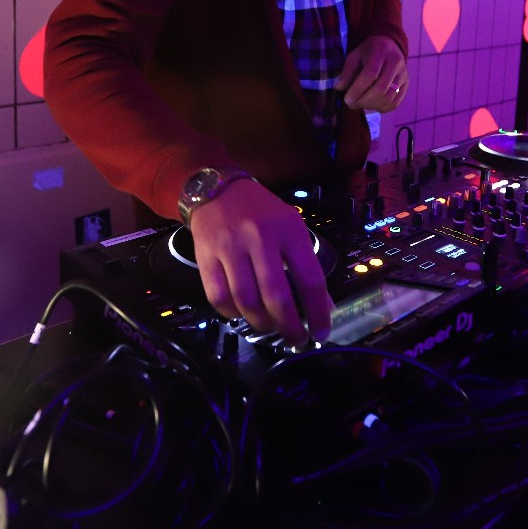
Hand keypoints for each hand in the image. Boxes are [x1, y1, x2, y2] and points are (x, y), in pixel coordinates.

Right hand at [188, 178, 332, 345]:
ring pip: (247, 301)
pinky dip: (232, 314)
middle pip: (276, 296)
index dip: (317, 312)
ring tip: (270, 327)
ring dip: (261, 324)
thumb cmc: (261, 212)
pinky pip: (219, 297)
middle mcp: (259, 237)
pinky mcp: (205, 256)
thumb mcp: (291, 228)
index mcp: (289, 230)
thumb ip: (305, 264)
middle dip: (289, 326)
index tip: (321, 332)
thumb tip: (321, 306)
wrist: (218, 190)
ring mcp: (230, 247)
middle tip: (295, 339)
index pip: (309, 279)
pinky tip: (242, 313)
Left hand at [336, 34, 407, 111]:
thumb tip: (340, 88)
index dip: (358, 89)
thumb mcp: (354, 56)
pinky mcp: (406, 85)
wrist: (389, 46)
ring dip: (371, 106)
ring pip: (389, 98)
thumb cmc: (368, 52)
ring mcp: (403, 74)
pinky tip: (372, 105)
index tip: (347, 99)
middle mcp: (396, 63)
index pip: (371, 74)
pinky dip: (382, 108)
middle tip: (351, 104)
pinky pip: (395, 103)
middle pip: (381, 88)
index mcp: (381, 52)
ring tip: (360, 104)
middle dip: (363, 101)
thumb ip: (347, 71)